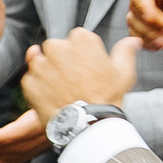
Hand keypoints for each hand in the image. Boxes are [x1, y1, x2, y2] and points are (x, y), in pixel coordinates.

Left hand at [21, 29, 140, 125]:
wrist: (87, 124)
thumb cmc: (107, 97)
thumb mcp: (124, 72)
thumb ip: (126, 51)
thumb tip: (133, 41)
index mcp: (81, 39)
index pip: (76, 38)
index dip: (81, 54)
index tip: (86, 68)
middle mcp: (57, 47)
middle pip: (56, 48)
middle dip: (62, 60)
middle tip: (74, 80)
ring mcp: (41, 65)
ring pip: (40, 63)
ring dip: (48, 72)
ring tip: (62, 90)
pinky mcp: (29, 82)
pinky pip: (30, 80)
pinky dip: (38, 87)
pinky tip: (52, 97)